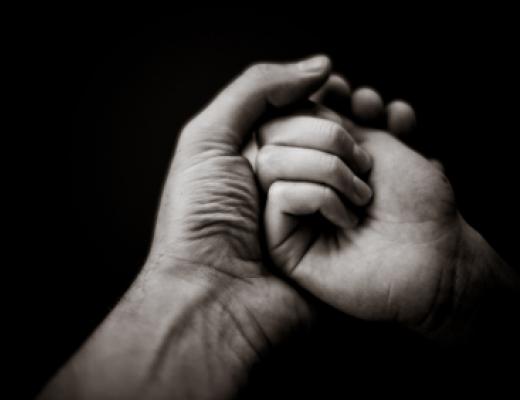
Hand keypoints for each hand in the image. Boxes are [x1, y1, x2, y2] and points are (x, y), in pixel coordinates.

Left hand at [40, 55, 335, 399]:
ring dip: (356, 162)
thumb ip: (256, 90)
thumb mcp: (208, 138)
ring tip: (360, 168)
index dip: (325, 96)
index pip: (303, 109)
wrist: (214, 296)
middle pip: (331, 134)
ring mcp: (309, 209)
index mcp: (252, 152)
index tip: (343, 89)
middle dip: (340, 132)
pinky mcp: (330, 240)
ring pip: (350, 166)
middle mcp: (283, 176)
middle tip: (349, 133)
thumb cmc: (200, 218)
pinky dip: (363, 193)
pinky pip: (357, 205)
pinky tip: (370, 190)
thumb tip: (320, 65)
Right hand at [257, 85, 497, 338]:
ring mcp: (286, 212)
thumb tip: (301, 90)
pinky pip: (279, 195)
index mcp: (314, 155)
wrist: (436, 256)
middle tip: (367, 161)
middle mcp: (296, 179)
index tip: (362, 104)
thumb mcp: (376, 139)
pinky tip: (349, 219)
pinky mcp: (282, 243)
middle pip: (273, 130)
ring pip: (270, 161)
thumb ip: (329, 117)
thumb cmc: (416, 200)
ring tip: (364, 193)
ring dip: (328, 167)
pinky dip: (319, 198)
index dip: (319, 101)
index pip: (287, 111)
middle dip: (329, 134)